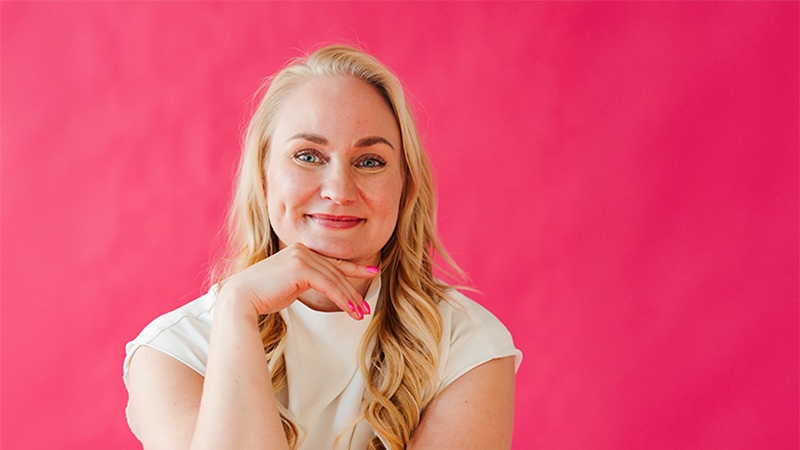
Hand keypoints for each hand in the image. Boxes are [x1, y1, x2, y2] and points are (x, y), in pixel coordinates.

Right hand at [217, 242, 378, 320]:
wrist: (240, 298)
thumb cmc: (261, 295)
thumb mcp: (290, 285)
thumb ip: (305, 281)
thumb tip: (321, 287)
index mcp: (299, 250)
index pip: (331, 261)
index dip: (354, 268)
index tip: (371, 271)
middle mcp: (302, 249)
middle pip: (335, 272)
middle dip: (353, 290)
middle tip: (365, 308)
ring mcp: (301, 256)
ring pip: (335, 279)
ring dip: (350, 299)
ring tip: (361, 314)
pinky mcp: (301, 268)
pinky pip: (329, 285)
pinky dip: (343, 299)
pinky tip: (351, 310)